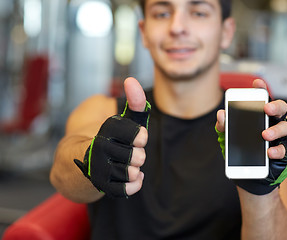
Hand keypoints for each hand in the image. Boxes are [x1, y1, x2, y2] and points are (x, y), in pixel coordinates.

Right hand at [74, 77, 150, 197]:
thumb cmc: (107, 139)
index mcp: (103, 132)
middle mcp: (98, 151)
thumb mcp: (121, 119)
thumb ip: (133, 103)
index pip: (127, 132)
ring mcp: (98, 171)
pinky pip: (125, 190)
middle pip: (136, 155)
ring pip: (130, 173)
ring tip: (131, 164)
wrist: (77, 162)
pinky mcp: (100, 187)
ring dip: (135, 169)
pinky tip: (134, 176)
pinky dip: (134, 184)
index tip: (140, 136)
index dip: (138, 135)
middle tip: (133, 151)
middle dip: (139, 153)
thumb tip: (131, 80)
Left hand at [215, 79, 286, 194]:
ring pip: (285, 127)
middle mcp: (273, 123)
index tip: (257, 82)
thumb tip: (221, 114)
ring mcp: (281, 137)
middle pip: (280, 109)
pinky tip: (270, 153)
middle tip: (266, 108)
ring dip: (276, 130)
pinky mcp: (286, 152)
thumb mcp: (229, 138)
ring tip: (265, 135)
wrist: (250, 175)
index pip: (263, 99)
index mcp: (260, 116)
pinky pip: (286, 149)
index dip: (261, 89)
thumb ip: (225, 126)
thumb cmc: (242, 150)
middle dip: (275, 106)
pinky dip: (278, 150)